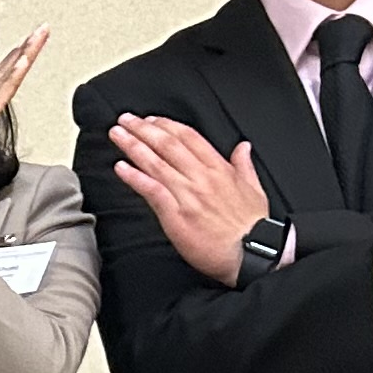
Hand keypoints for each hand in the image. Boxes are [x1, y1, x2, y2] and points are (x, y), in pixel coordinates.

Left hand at [106, 114, 268, 285]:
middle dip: (143, 129)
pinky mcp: (176, 214)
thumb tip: (243, 146)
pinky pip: (151, 190)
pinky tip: (120, 167)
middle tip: (125, 119)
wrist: (253, 253)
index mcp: (220, 169)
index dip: (166, 125)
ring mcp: (188, 194)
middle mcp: (202, 177)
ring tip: (117, 134)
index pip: (188, 137)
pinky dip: (134, 177)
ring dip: (133, 146)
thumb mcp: (255, 189)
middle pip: (167, 144)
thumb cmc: (253, 226)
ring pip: (156, 163)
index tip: (150, 119)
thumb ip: (244, 165)